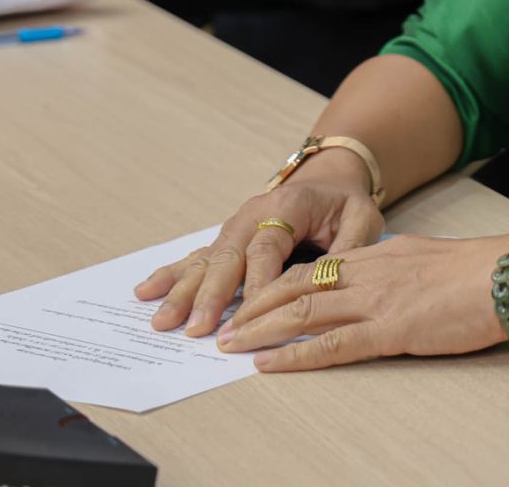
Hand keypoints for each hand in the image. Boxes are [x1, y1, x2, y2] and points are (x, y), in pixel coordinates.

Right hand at [133, 167, 383, 336]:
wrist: (328, 180)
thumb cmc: (346, 204)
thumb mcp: (362, 218)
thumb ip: (350, 248)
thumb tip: (333, 281)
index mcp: (287, 206)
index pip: (268, 248)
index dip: (258, 282)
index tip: (250, 317)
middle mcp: (253, 214)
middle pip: (228, 257)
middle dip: (210, 295)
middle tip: (196, 328)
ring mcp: (234, 226)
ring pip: (206, 261)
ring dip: (183, 292)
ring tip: (162, 320)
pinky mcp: (226, 239)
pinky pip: (196, 257)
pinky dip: (171, 275)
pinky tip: (145, 291)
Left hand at [217, 234, 508, 370]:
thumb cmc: (485, 273)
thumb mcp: (432, 260)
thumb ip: (402, 271)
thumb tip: (389, 285)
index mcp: (381, 254)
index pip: (316, 268)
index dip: (276, 284)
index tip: (252, 299)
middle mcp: (370, 272)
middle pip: (296, 285)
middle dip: (255, 305)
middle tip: (225, 323)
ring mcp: (377, 300)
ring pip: (303, 311)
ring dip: (260, 328)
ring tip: (230, 344)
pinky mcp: (391, 329)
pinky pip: (331, 344)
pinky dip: (294, 354)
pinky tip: (269, 364)